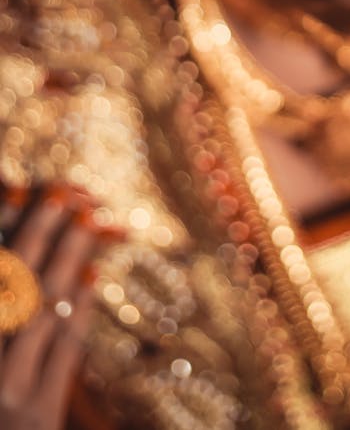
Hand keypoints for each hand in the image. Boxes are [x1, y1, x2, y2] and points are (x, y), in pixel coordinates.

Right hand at [0, 183, 122, 429]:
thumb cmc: (1, 399)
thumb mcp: (2, 354)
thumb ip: (7, 301)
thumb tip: (18, 250)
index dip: (7, 227)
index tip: (25, 191)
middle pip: (13, 281)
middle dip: (40, 231)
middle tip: (67, 194)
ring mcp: (8, 391)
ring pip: (43, 308)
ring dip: (70, 258)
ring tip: (91, 222)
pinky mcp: (40, 414)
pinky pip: (64, 348)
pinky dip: (79, 307)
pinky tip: (93, 275)